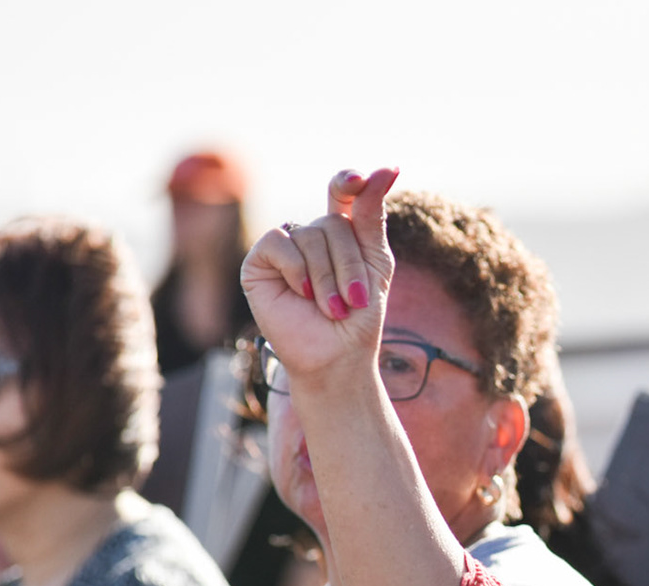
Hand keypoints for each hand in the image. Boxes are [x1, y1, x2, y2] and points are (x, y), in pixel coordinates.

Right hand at [240, 167, 398, 389]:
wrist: (337, 355)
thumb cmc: (359, 315)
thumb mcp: (376, 263)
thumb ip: (373, 217)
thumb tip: (387, 167)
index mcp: (342, 231)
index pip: (343, 192)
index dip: (349, 182)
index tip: (362, 180)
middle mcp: (311, 234)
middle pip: (333, 222)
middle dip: (350, 264)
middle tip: (354, 300)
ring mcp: (284, 246)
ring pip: (309, 234)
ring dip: (328, 276)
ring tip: (332, 308)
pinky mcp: (260, 261)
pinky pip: (279, 242)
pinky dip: (297, 270)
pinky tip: (303, 295)